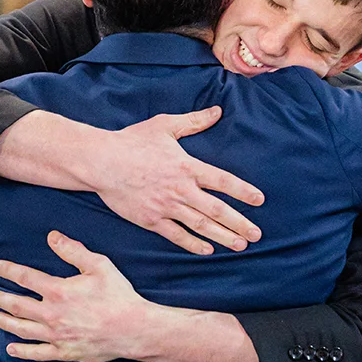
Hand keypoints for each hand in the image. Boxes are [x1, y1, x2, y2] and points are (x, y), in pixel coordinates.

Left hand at [0, 231, 152, 361]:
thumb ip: (73, 250)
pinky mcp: (64, 352)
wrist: (134, 329)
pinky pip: (37, 353)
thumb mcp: (99, 265)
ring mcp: (56, 335)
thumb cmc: (118, 295)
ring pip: (22, 329)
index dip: (8, 271)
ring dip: (5, 322)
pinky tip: (11, 348)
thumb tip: (52, 237)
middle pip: (17, 305)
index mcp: (58, 291)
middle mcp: (52, 314)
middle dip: (0, 298)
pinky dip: (21, 351)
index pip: (25, 277)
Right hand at [92, 106, 264, 254]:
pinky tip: (207, 250)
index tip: (259, 200)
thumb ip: (193, 121)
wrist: (102, 162)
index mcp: (187, 166)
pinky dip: (192, 243)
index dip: (242, 191)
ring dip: (222, 236)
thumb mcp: (164, 125)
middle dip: (239, 223)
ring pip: (200, 225)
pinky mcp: (150, 219)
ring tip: (239, 245)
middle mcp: (180, 189)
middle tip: (256, 235)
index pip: (222, 181)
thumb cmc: (132, 141)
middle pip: (216, 209)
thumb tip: (217, 111)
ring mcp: (166, 206)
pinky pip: (175, 235)